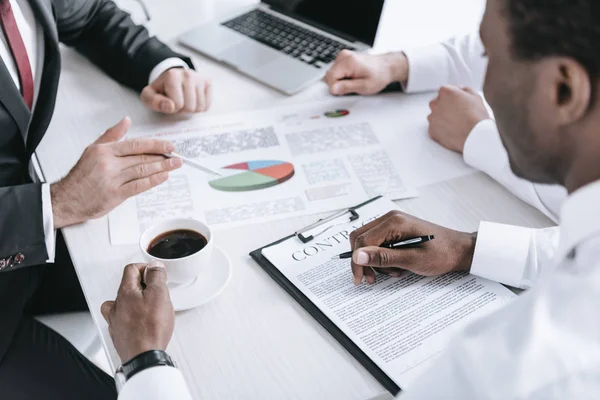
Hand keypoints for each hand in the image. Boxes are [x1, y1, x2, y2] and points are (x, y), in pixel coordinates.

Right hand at [50, 117, 181, 228]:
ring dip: (162, 167)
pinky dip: (153, 180)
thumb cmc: (80, 177)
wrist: (66, 199)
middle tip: (176, 155)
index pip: (136, 144)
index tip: (169, 145)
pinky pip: (138, 186)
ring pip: (142, 170)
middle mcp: (108, 163)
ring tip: (175, 164)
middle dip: (163, 156)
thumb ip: (111, 135)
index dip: (155, 144)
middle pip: (142, 157)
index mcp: (104, 150)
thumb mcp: (92, 150)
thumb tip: (126, 121)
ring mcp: (112, 179)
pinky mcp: (115, 194)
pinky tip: (163, 176)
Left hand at [101, 262, 174, 363]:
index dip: (146, 268)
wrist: (143, 356)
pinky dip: (130, 317)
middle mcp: (117, 305)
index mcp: (125, 292)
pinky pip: (122, 319)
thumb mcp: (159, 294)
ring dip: (133, 300)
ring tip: (146, 304)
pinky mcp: (120, 334)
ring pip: (121, 303)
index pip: (131, 269)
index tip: (156, 274)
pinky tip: (140, 321)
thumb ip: (156, 276)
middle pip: (126, 285)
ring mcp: (116, 321)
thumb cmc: (150, 328)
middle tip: (156, 289)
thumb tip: (154, 266)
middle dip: (143, 284)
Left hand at [141, 68, 211, 113]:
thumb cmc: (161, 90)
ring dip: (191, 109)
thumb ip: (154, 102)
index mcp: (172, 75)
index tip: (168, 101)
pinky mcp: (208, 82)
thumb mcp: (149, 96)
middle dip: (182, 110)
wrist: (172, 80)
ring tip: (184, 100)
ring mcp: (200, 78)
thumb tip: (170, 106)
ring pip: (200, 107)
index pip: (177, 104)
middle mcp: (188, 74)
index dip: (171, 108)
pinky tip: (193, 100)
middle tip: (176, 102)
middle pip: (190, 107)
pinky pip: (207, 105)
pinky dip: (199, 107)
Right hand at [324, 51, 408, 95]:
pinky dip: (341, 77)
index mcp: (348, 62)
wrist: (386, 67)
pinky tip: (351, 77)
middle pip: (329, 75)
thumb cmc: (379, 75)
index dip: (335, 88)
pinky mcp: (343, 58)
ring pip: (331, 74)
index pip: (330, 78)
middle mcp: (344, 56)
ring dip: (339, 81)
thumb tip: (332, 89)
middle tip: (351, 87)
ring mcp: (343, 56)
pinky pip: (335, 71)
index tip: (344, 92)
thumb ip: (347, 87)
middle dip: (337, 84)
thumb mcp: (364, 86)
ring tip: (353, 81)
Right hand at [349, 211, 475, 284]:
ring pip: (368, 242)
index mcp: (394, 222)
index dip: (357, 261)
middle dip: (363, 261)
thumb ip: (384, 257)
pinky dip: (383, 258)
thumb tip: (358, 256)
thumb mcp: (412, 260)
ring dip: (375, 261)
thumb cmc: (442, 254)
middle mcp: (390, 219)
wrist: (460, 250)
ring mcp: (393, 223)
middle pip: (361, 238)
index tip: (360, 279)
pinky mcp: (396, 230)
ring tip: (393, 273)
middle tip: (371, 279)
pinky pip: (379, 243)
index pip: (362, 240)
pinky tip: (396, 267)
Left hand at [427, 85, 490, 152]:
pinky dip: (441, 130)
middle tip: (457, 114)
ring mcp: (432, 117)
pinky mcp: (431, 131)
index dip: (453, 98)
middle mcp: (435, 103)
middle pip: (437, 103)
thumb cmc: (476, 116)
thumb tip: (460, 89)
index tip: (458, 103)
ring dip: (442, 118)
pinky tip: (452, 131)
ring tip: (456, 123)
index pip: (445, 91)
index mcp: (445, 92)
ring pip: (435, 116)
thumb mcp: (475, 96)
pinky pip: (434, 128)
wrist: (475, 136)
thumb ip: (464, 89)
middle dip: (445, 107)